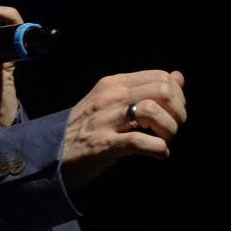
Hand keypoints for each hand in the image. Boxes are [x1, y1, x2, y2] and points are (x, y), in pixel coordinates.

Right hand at [60, 69, 186, 191]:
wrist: (52, 154)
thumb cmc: (86, 129)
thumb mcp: (113, 101)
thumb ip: (144, 89)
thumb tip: (179, 77)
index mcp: (114, 84)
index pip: (160, 76)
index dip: (177, 95)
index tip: (174, 113)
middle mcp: (110, 97)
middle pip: (162, 90)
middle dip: (177, 112)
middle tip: (173, 128)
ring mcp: (105, 120)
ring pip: (152, 111)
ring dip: (168, 129)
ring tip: (165, 140)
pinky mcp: (102, 144)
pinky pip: (139, 141)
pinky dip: (157, 149)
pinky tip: (159, 154)